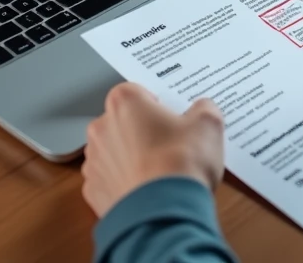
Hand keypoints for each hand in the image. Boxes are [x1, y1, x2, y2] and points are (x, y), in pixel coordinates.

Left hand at [81, 83, 225, 217]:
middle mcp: (101, 128)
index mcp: (124, 103)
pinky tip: (147, 191)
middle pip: (122, 122)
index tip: (172, 118)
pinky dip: (125, 185)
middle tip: (170, 146)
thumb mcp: (209, 124)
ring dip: (131, 159)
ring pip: (114, 152)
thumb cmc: (181, 163)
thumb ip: (203, 109)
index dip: (156, 105)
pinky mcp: (94, 192)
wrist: (165, 212)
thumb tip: (202, 111)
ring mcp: (94, 161)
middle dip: (142, 131)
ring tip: (159, 173)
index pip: (137, 92)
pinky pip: (110, 182)